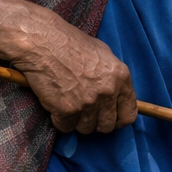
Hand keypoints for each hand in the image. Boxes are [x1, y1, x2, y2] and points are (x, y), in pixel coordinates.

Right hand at [12, 13, 136, 133]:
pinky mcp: (67, 110)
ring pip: (86, 129)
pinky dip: (59, 119)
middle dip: (95, 121)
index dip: (118, 119)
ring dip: (77, 120)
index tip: (110, 119)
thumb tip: (116, 94)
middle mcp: (107, 91)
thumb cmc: (69, 43)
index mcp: (120, 77)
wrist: (43, 42)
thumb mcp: (102, 53)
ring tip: (68, 102)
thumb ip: (112, 76)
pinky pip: (66, 127)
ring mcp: (88, 102)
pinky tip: (56, 104)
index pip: (129, 114)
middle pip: (107, 125)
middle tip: (84, 111)